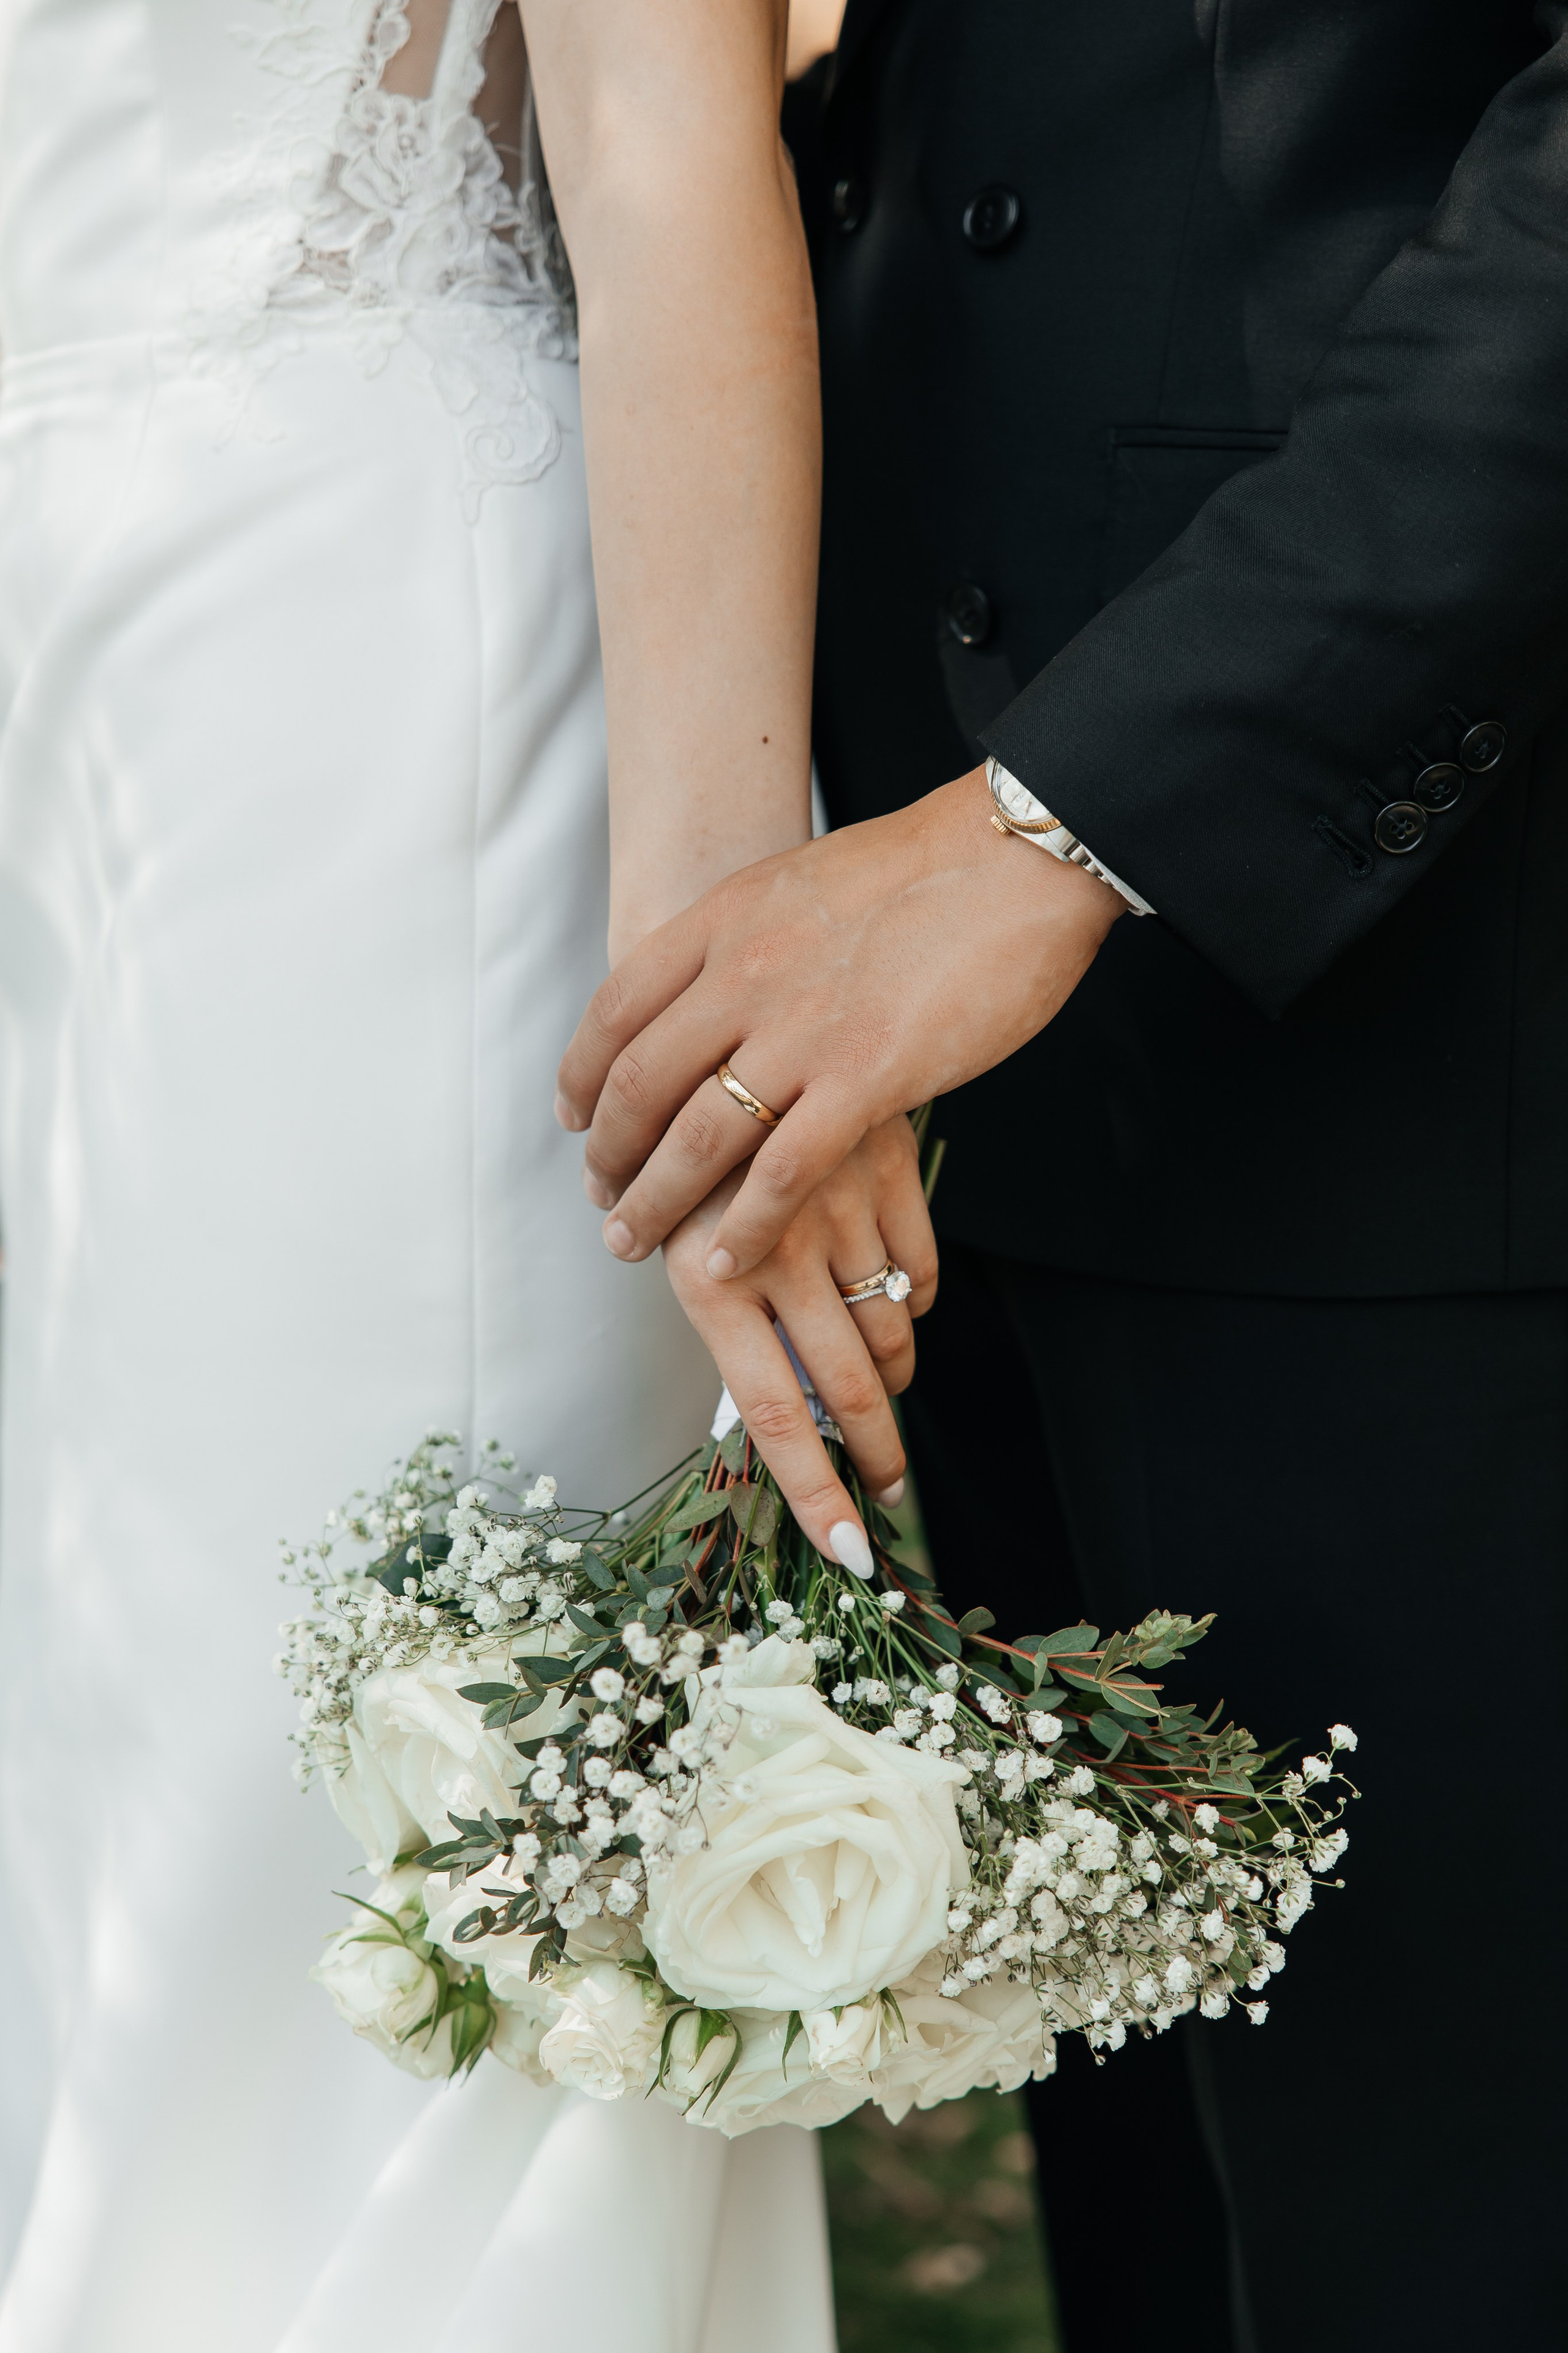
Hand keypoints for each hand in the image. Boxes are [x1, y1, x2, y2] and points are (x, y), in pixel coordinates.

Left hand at [557, 765, 1122, 1273]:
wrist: (1017, 856)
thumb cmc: (931, 866)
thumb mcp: (804, 881)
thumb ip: (754, 936)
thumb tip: (727, 979)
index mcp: (726, 919)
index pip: (617, 1009)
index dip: (581, 1074)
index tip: (573, 1116)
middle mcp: (746, 974)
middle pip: (640, 1082)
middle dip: (608, 1152)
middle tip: (599, 1195)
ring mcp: (802, 1030)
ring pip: (695, 1139)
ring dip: (654, 1203)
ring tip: (633, 1243)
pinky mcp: (866, 1080)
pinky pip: (782, 1174)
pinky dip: (745, 1226)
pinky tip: (727, 1259)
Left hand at [661, 1116, 937, 1564]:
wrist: (706, 1011)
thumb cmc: (668, 1134)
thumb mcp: (667, 1225)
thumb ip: (713, 1303)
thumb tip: (767, 1393)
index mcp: (708, 1280)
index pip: (777, 1415)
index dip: (817, 1493)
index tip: (852, 1549)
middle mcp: (778, 1251)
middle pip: (851, 1386)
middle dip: (876, 1454)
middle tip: (888, 1492)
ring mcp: (837, 1207)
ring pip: (892, 1328)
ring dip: (893, 1377)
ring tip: (886, 1399)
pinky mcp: (881, 1164)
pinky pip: (920, 1263)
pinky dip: (915, 1301)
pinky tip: (899, 1311)